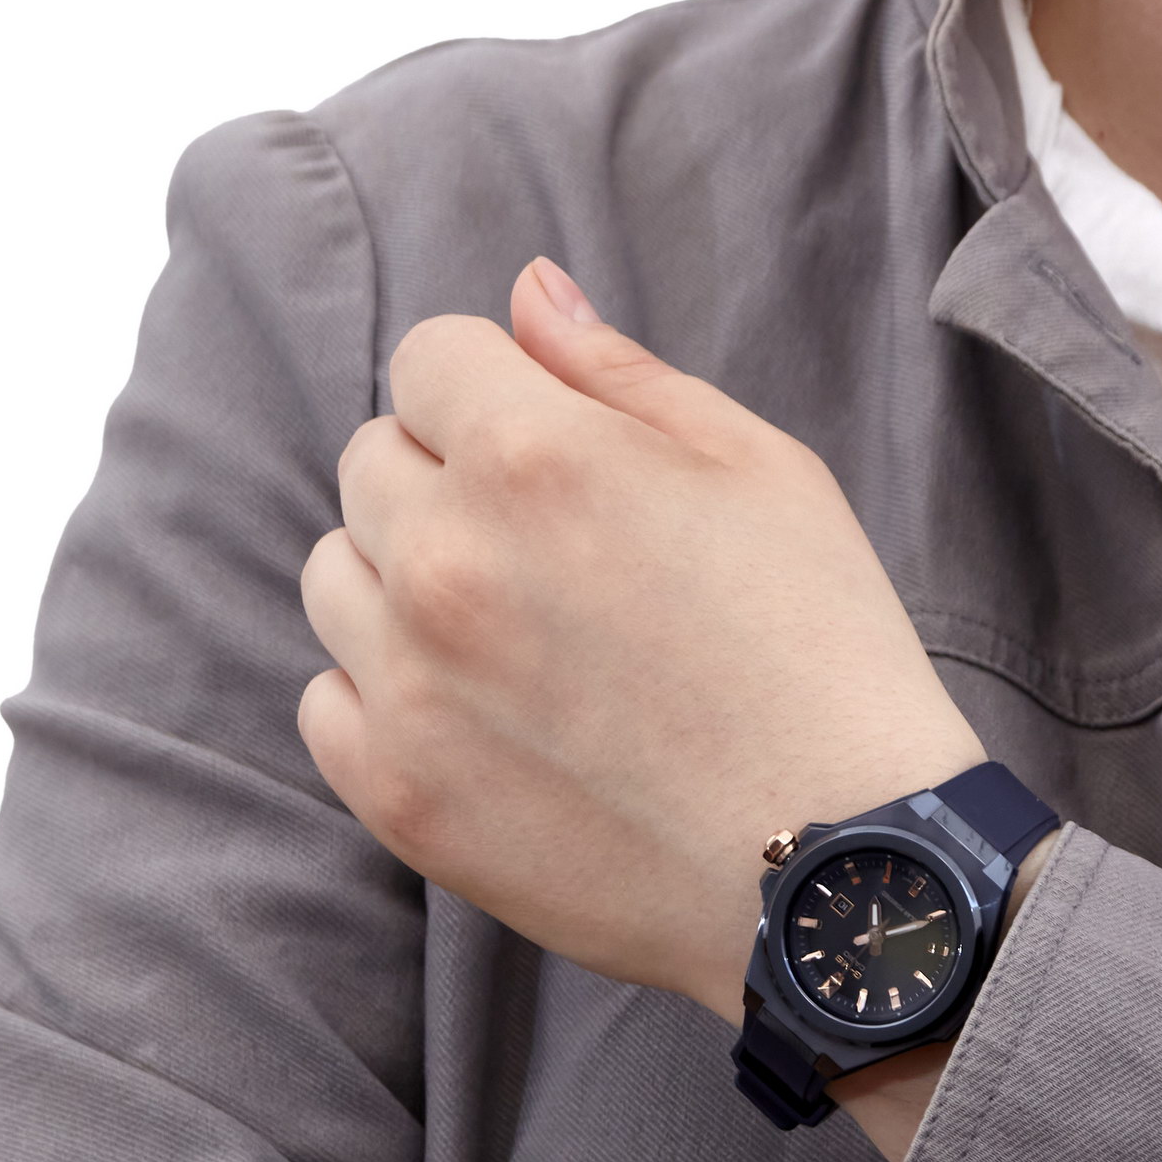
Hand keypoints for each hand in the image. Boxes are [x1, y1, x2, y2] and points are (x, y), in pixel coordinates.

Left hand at [296, 255, 985, 1033]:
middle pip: (371, 465)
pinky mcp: (396, 794)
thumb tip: (525, 292)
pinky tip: (473, 716)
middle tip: (546, 556)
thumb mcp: (760, 470)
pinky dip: (380, 696)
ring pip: (334, 578)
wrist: (836, 869)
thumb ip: (619, 372)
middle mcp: (444, 560)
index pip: (429, 361)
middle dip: (443, 482)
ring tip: (509, 639)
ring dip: (399, 584)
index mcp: (530, 454)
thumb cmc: (820, 657)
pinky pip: (325, 702)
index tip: (546, 454)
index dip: (491, 396)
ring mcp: (406, 686)